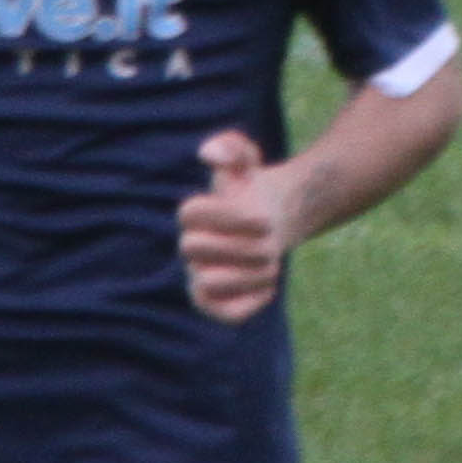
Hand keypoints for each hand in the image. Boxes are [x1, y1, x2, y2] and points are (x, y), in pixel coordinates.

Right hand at [179, 128, 294, 321]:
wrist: (272, 219)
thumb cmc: (253, 191)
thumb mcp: (247, 161)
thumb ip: (232, 147)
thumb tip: (209, 153)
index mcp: (193, 214)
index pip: (189, 214)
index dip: (228, 216)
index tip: (265, 217)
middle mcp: (191, 246)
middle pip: (193, 249)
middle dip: (239, 244)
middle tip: (269, 238)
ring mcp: (201, 275)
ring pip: (206, 285)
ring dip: (245, 275)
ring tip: (270, 263)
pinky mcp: (217, 302)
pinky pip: (224, 315)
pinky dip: (249, 305)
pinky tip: (269, 287)